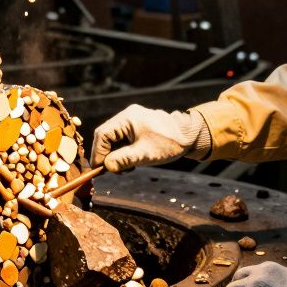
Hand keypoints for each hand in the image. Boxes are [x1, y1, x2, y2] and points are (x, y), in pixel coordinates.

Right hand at [90, 105, 207, 172]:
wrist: (188, 136)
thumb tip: (106, 166)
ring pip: (113, 138)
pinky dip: (122, 150)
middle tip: (113, 170)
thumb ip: (123, 159)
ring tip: (126, 167)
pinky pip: (122, 138)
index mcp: (127, 118)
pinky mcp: (136, 125)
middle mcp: (127, 115)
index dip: (98, 152)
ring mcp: (131, 119)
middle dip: (106, 154)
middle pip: (106, 135)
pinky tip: (131, 160)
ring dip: (115, 154)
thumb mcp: (144, 154)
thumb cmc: (168, 143)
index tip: (100, 168)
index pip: (102, 134)